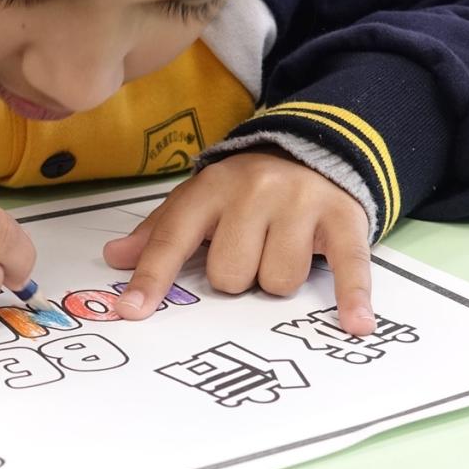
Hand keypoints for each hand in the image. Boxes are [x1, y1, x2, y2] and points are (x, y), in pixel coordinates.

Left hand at [105, 152, 374, 334]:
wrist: (315, 145)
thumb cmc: (246, 187)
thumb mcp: (198, 199)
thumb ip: (158, 232)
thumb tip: (114, 258)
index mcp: (210, 188)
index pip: (173, 239)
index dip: (152, 277)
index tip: (132, 311)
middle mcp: (253, 191)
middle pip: (230, 275)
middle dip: (237, 277)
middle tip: (249, 253)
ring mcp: (299, 203)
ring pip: (277, 281)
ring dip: (277, 280)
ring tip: (282, 250)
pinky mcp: (342, 218)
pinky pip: (346, 265)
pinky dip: (350, 296)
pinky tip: (354, 324)